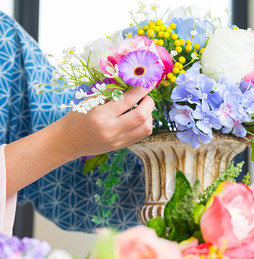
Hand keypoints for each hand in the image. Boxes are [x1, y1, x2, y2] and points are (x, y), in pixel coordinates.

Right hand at [5, 86, 154, 196]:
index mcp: (101, 115)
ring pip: (146, 127)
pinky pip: (141, 135)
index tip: (149, 81)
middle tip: (145, 95)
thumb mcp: (90, 99)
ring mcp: (118, 141)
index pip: (128, 100)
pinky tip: (138, 117)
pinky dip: (144, 123)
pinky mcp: (121, 146)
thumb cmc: (78, 116)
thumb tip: (132, 80)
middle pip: (142, 115)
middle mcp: (111, 129)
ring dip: (149, 114)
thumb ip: (111, 91)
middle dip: (149, 102)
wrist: (68, 141)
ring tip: (142, 107)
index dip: (142, 89)